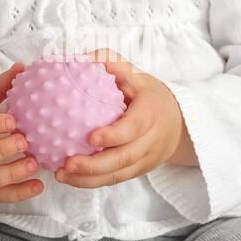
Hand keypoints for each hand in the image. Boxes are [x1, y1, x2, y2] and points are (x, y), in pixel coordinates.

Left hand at [54, 48, 192, 188]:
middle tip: (67, 164)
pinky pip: (115, 179)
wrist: (178, 122)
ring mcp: (146, 159)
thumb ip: (111, 63)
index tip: (90, 137)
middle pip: (123, 158)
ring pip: (118, 174)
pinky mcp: (138, 171)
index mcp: (151, 113)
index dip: (114, 135)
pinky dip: (92, 182)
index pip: (133, 128)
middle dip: (94, 165)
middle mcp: (151, 140)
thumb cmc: (148, 94)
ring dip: (88, 179)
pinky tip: (70, 178)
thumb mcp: (136, 74)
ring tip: (61, 175)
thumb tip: (80, 58)